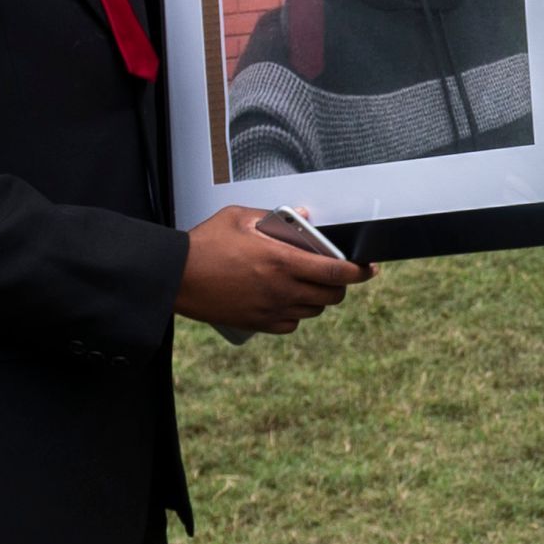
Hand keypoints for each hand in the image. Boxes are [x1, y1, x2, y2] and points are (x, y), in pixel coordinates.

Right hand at [176, 208, 370, 334]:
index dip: (360, 272)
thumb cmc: (204, 244)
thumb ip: (275, 217)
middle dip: (340, 286)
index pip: (337, 271)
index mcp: (282, 261)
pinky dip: (296, 315)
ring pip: (313, 311)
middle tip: (335, 275)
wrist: (174, 276)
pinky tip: (288, 302)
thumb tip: (305, 218)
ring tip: (309, 285)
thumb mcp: (239, 218)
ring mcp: (270, 309)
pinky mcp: (256, 323)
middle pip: (331, 296)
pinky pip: (290, 325)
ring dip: (318, 299)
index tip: (369, 269)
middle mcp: (281, 288)